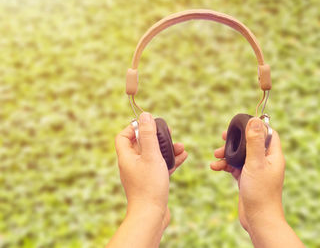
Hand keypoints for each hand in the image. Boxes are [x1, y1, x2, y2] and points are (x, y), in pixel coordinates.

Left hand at [113, 112, 187, 228]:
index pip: (123, 136)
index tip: (149, 124)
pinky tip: (183, 157)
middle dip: (157, 137)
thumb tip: (145, 115)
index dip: (134, 127)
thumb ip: (148, 135)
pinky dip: (171, 161)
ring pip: (154, 156)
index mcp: (126, 157)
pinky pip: (161, 167)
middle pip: (141, 145)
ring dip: (167, 149)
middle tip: (169, 133)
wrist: (151, 215)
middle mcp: (132, 165)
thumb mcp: (151, 156)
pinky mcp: (152, 183)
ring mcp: (142, 175)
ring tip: (181, 146)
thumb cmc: (149, 186)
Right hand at [210, 118, 284, 231]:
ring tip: (216, 154)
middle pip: (252, 143)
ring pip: (241, 155)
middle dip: (236, 140)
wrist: (258, 219)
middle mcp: (267, 162)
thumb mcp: (256, 163)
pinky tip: (215, 167)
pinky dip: (226, 166)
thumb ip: (254, 142)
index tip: (241, 124)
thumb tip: (255, 120)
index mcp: (274, 156)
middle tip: (223, 136)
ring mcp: (257, 171)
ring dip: (228, 153)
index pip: (268, 133)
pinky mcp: (247, 180)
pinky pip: (235, 168)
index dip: (256, 126)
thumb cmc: (261, 192)